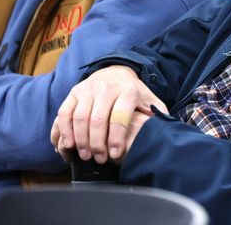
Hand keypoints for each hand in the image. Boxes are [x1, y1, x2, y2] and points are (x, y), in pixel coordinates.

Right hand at [51, 65, 167, 163]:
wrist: (114, 72)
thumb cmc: (133, 93)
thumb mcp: (148, 100)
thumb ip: (157, 114)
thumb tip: (167, 129)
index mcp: (127, 91)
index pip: (119, 116)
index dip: (116, 138)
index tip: (114, 155)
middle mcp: (106, 88)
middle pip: (97, 119)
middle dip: (96, 143)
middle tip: (98, 159)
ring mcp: (88, 89)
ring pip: (79, 117)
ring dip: (80, 140)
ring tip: (84, 156)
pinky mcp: (73, 93)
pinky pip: (64, 113)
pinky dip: (63, 131)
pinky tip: (68, 146)